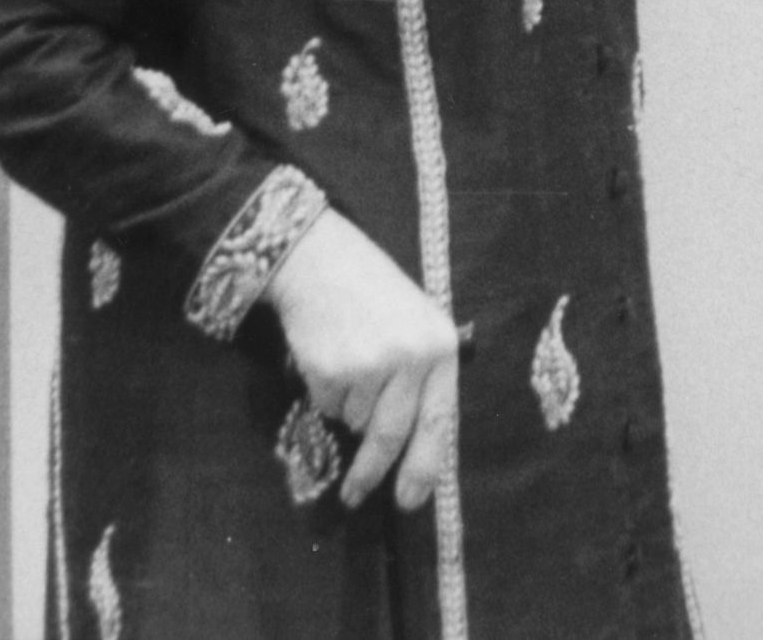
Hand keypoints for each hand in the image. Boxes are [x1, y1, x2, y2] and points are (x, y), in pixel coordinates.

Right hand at [266, 208, 461, 508]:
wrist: (322, 262)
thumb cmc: (374, 295)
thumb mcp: (416, 326)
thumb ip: (421, 378)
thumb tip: (411, 447)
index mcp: (440, 347)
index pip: (440, 421)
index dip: (424, 467)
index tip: (410, 501)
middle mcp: (411, 358)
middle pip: (393, 436)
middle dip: (373, 472)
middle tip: (356, 495)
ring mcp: (371, 366)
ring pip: (354, 422)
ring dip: (347, 410)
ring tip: (347, 366)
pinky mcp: (332, 371)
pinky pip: (327, 407)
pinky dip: (325, 395)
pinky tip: (327, 359)